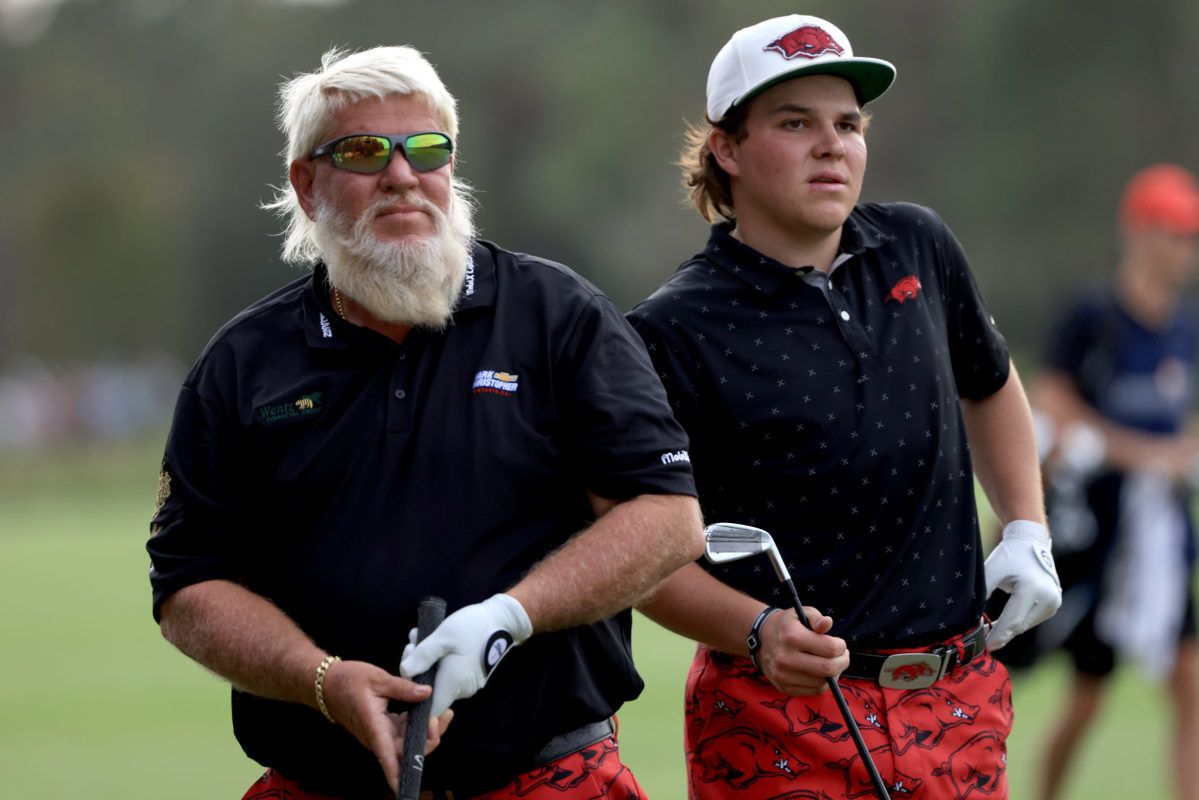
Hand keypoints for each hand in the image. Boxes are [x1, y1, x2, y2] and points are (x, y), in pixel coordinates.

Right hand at [318, 659, 453, 794]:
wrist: (329, 684)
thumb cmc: (348, 681)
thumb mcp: (377, 679)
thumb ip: (403, 688)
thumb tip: (427, 693)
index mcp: (374, 727)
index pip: (388, 756)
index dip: (396, 774)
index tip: (404, 787)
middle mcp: (378, 737)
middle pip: (407, 751)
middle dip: (430, 739)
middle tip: (444, 715)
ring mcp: (382, 734)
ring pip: (409, 742)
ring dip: (428, 731)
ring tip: (445, 712)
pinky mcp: (384, 728)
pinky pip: (405, 733)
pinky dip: (419, 724)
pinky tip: (430, 710)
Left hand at [399, 593, 532, 716]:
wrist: (502, 620)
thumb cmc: (472, 627)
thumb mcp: (443, 636)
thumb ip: (422, 655)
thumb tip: (404, 672)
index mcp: (453, 684)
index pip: (429, 711)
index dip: (414, 701)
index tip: (407, 674)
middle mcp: (461, 690)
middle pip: (430, 691)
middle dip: (417, 668)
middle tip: (413, 643)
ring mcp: (467, 683)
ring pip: (438, 678)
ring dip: (426, 660)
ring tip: (422, 636)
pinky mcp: (470, 675)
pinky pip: (448, 673)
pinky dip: (438, 660)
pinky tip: (434, 640)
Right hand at [756, 606, 849, 694]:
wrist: (761, 640)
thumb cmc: (787, 625)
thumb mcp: (800, 613)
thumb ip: (816, 618)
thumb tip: (828, 623)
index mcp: (792, 637)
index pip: (830, 648)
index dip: (841, 647)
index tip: (840, 644)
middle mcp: (786, 658)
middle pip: (828, 668)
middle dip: (842, 662)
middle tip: (843, 656)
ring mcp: (784, 675)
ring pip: (823, 682)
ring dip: (834, 673)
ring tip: (832, 663)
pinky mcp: (784, 688)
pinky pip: (814, 691)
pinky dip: (824, 683)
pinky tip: (822, 673)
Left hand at [984, 520, 1061, 649]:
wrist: (1031, 542)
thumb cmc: (1008, 556)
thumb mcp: (990, 572)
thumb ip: (981, 595)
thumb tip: (970, 619)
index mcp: (1031, 589)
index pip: (1012, 621)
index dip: (997, 636)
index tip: (984, 647)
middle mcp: (1047, 598)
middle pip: (1019, 625)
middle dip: (1000, 634)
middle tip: (981, 641)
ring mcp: (1053, 602)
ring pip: (1025, 625)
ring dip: (1008, 629)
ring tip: (988, 631)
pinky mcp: (1054, 605)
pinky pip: (1032, 620)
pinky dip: (1017, 622)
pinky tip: (1002, 623)